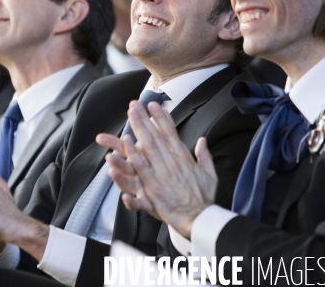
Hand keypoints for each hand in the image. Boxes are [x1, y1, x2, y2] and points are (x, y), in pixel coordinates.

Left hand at [106, 101, 216, 237]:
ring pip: (144, 154)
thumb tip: (202, 140)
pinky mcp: (152, 192)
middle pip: (154, 139)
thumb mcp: (209, 173)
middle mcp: (171, 165)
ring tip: (123, 128)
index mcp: (183, 158)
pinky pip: (136, 177)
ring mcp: (160, 178)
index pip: (171, 133)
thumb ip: (204, 155)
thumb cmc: (203, 197)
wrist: (200, 220)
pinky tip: (114, 157)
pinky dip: (126, 166)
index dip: (161, 118)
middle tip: (133, 106)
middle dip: (143, 121)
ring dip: (134, 137)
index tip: (153, 104)